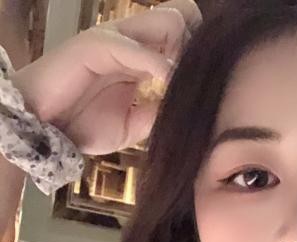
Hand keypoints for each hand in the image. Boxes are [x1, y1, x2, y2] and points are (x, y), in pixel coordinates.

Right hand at [7, 0, 201, 154]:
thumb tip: (185, 107)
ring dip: (182, 48)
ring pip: (166, 21)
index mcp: (141, 57)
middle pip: (181, 18)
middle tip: (201, 75)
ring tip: (183, 79)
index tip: (212, 77)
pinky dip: (155, 64)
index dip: (199, 51)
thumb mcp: (135, 125)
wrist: (46, 131)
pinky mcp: (96, 44)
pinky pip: (134, 46)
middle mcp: (132, 41)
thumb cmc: (84, 124)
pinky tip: (165, 81)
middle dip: (197, 43)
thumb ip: (159, 112)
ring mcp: (115, 39)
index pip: (182, 35)